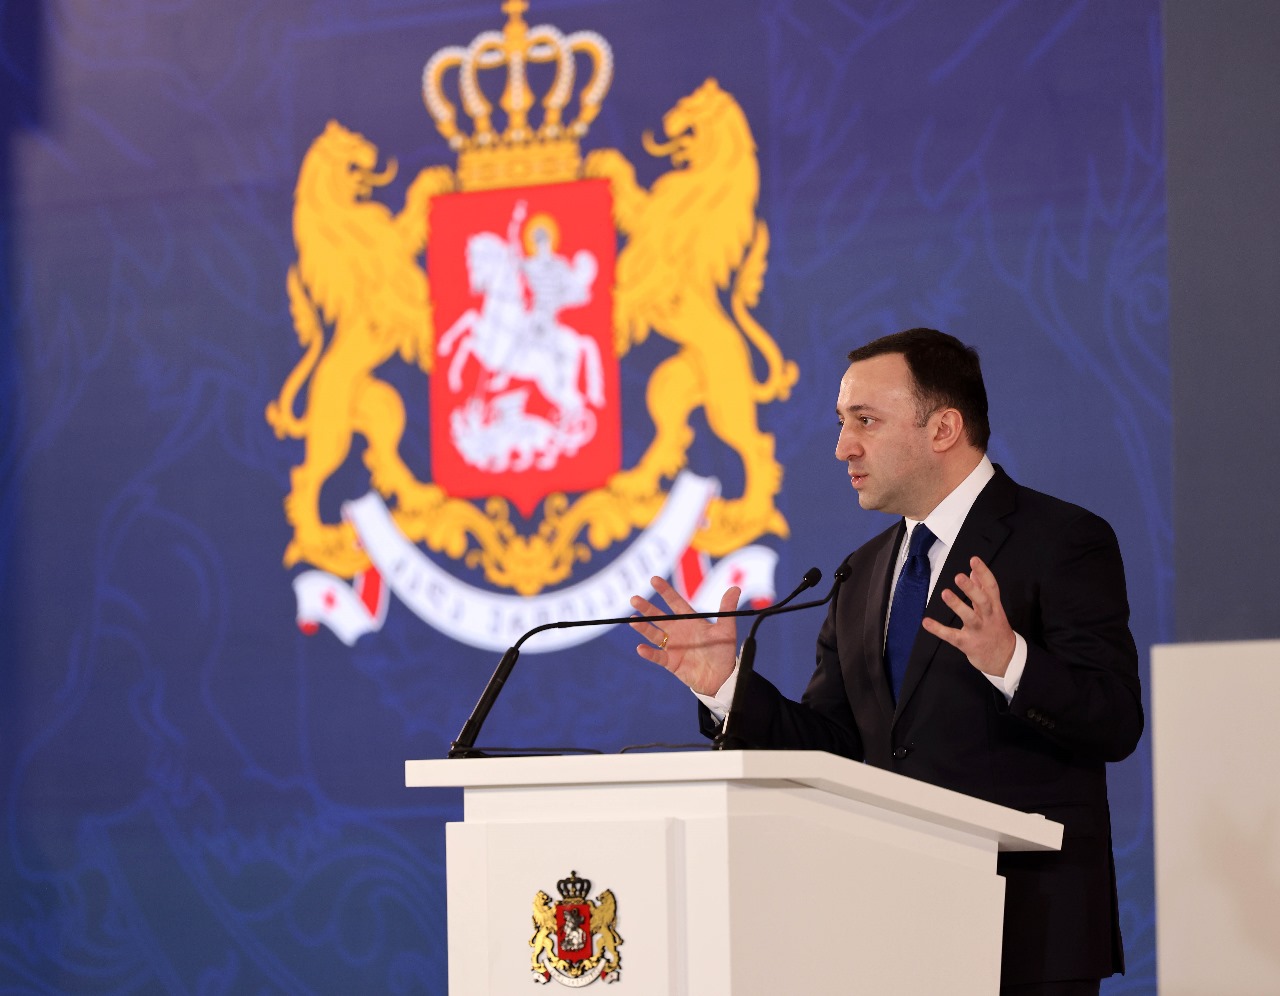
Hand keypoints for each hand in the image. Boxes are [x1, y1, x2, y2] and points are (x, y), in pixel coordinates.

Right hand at [629, 576, 739, 695]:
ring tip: (632, 620)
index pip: (675, 602)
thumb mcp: (726, 630)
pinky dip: (649, 653)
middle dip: (647, 608)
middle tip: (634, 598)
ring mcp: (673, 647)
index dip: (665, 591)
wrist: (722, 678)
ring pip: (654, 634)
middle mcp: (678, 631)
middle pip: (659, 617)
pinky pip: (657, 656)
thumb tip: (735, 588)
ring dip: (643, 628)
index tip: (654, 579)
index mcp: (690, 621)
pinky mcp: (671, 662)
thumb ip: (727, 609)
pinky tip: (640, 648)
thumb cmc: (723, 652)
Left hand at [921, 557, 1016, 676]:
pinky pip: (952, 636)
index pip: (991, 587)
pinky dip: (939, 629)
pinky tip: (926, 622)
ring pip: (969, 617)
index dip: (984, 573)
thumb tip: (974, 572)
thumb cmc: (996, 630)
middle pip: (983, 601)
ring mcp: (978, 631)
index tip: (974, 560)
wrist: (1006, 660)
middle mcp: (988, 618)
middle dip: (972, 589)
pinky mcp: (967, 644)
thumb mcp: (993, 609)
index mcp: (995, 607)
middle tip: (959, 576)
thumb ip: (983, 591)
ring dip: (957, 605)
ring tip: (945, 593)